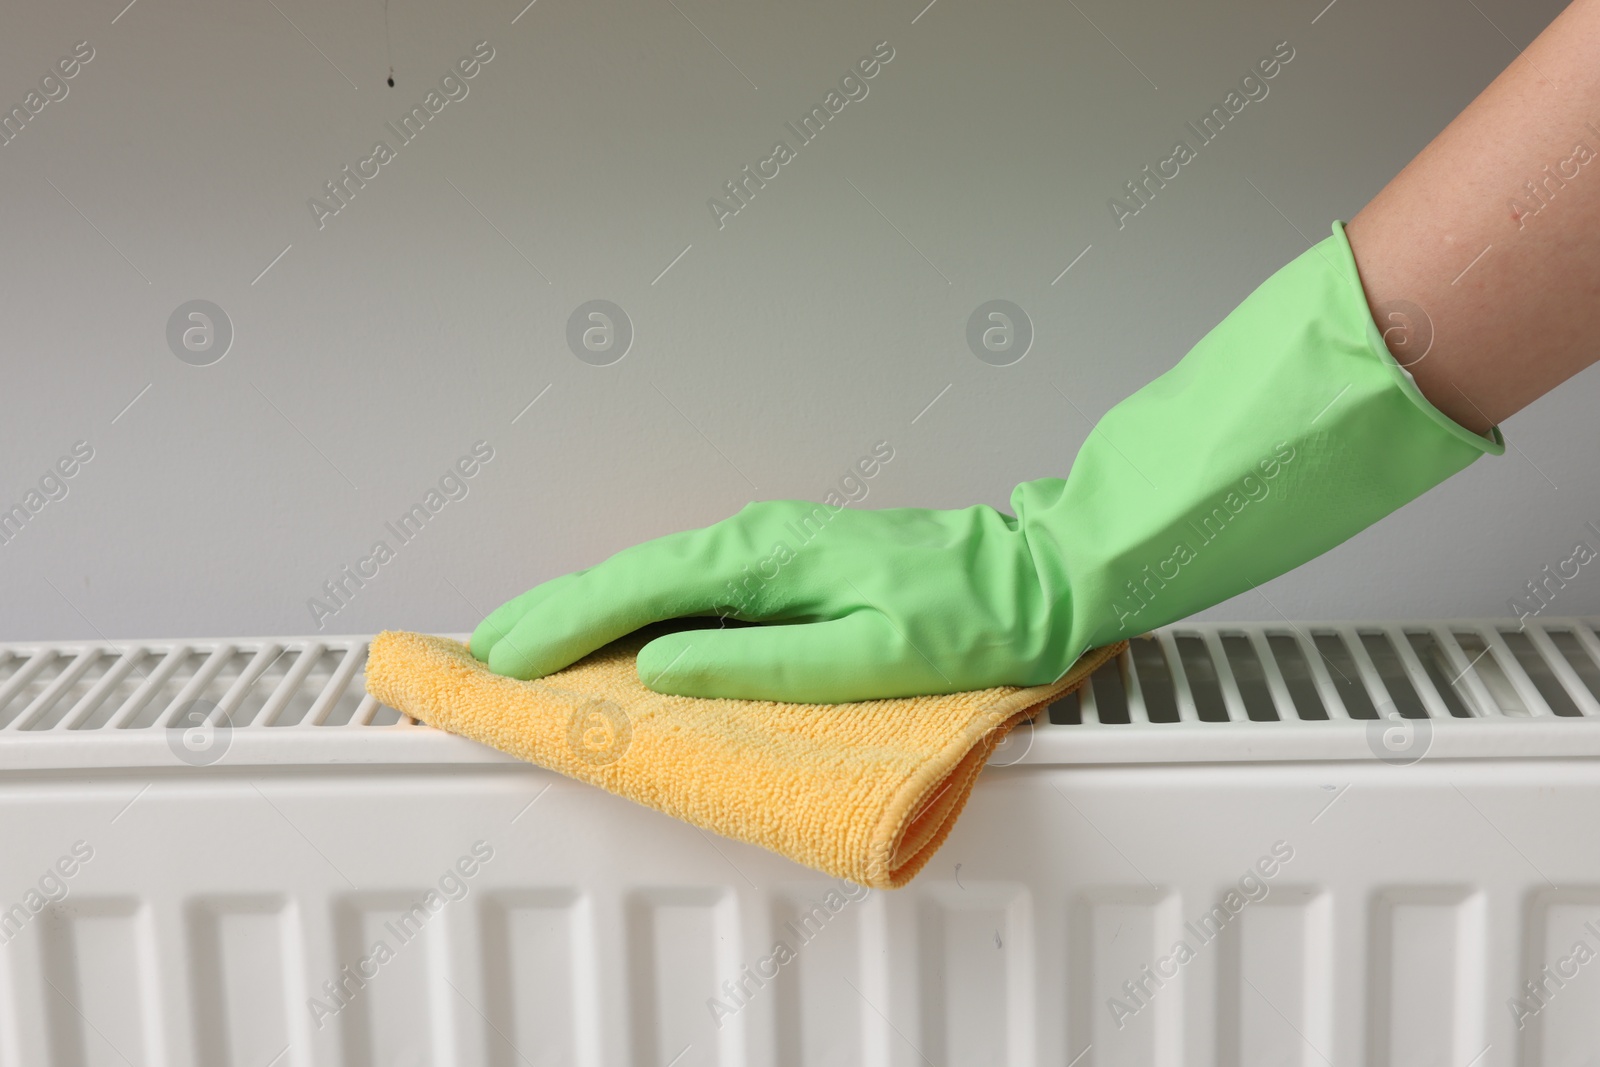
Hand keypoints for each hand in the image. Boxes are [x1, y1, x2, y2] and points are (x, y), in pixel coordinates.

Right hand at [469, 497, 1069, 702]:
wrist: (1039, 575)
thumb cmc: (973, 617)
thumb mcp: (873, 656)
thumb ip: (766, 664)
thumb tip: (666, 666)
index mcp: (770, 556)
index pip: (642, 588)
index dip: (567, 625)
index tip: (508, 657)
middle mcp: (760, 539)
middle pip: (633, 574)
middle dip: (556, 611)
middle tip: (488, 650)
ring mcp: (774, 548)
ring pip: (656, 578)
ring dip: (590, 609)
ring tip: (530, 640)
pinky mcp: (790, 565)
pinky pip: (692, 587)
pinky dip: (639, 609)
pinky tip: (621, 634)